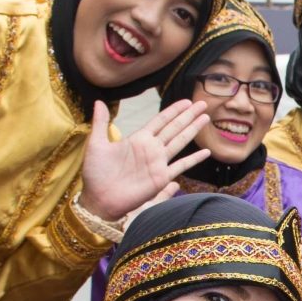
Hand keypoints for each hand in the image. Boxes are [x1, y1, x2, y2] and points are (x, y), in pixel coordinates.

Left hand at [78, 99, 211, 220]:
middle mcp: (152, 149)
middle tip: (203, 103)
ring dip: (193, 130)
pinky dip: (194, 159)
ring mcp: (158, 163)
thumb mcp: (96, 144)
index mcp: (138, 139)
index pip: (161, 120)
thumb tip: (99, 101)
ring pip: (180, 142)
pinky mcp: (161, 178)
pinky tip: (206, 152)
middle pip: (175, 128)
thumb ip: (100, 123)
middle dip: (189, 116)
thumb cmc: (95, 173)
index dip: (174, 111)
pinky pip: (181, 166)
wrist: (99, 199)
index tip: (186, 101)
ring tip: (206, 118)